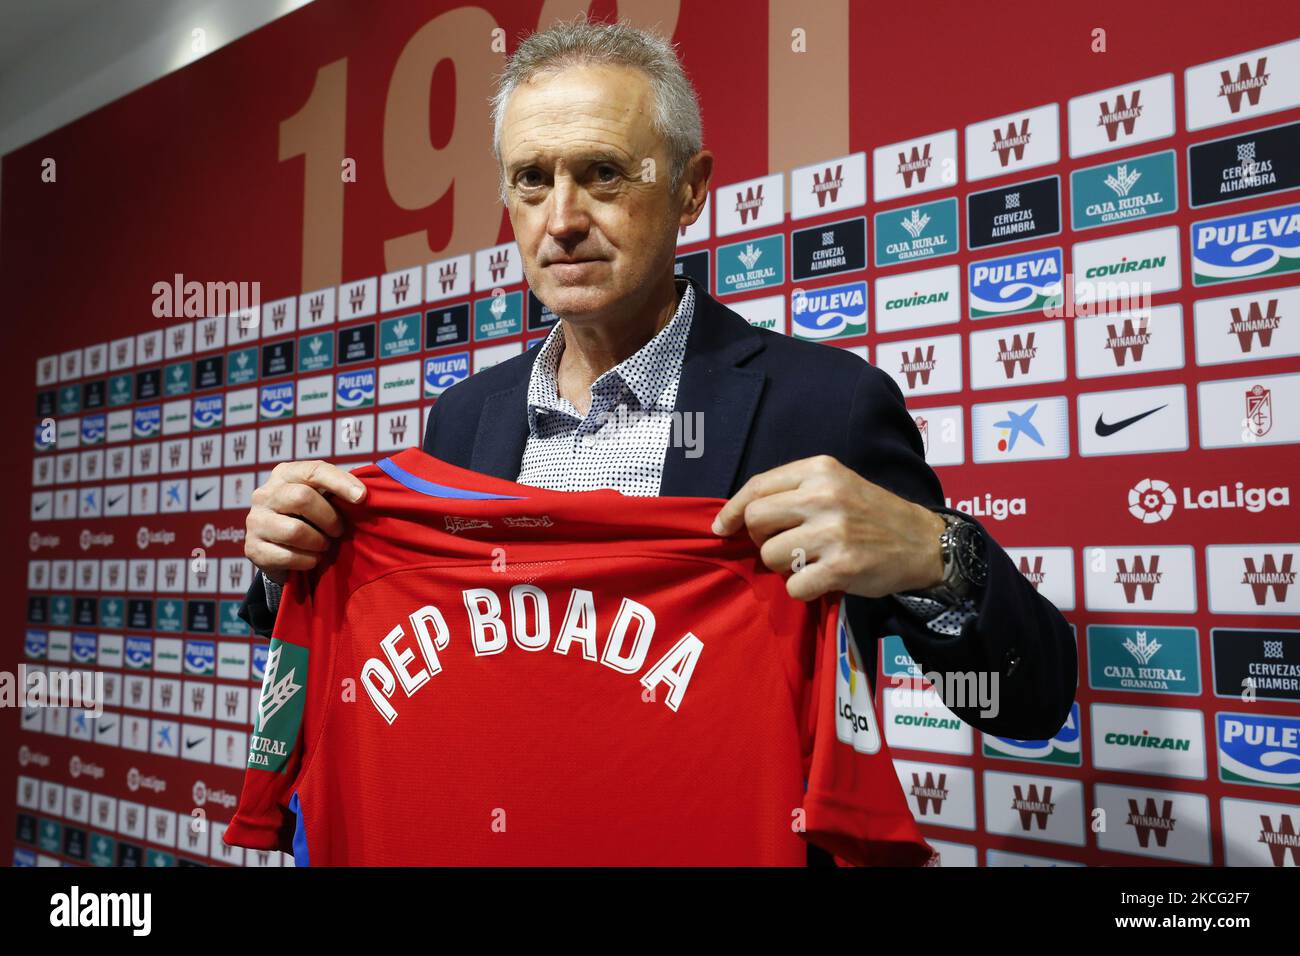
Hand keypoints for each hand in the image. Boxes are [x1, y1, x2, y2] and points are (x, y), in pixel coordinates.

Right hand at [244, 460, 366, 584]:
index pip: (314, 470)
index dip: (340, 482)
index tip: (362, 497)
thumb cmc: (309, 518)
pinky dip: (308, 561)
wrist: (279, 550)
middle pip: (302, 498)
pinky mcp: (253, 548)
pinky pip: (287, 556)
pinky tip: (312, 559)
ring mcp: (255, 521)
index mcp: (285, 474)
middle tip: (339, 530)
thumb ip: (338, 492)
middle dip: (329, 518)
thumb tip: (366, 494)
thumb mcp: (322, 498)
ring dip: (318, 542)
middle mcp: (265, 494)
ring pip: (294, 530)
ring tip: (324, 545)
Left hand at [712, 455, 944, 601]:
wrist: (923, 542)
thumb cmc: (871, 513)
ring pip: (769, 556)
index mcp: (820, 470)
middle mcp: (824, 496)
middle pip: (756, 520)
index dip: (732, 510)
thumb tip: (737, 516)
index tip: (722, 527)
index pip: (757, 486)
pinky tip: (821, 579)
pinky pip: (792, 586)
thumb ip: (792, 491)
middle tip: (781, 544)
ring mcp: (832, 533)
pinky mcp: (840, 568)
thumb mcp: (836, 484)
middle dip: (759, 538)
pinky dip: (801, 588)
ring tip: (808, 560)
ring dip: (782, 566)